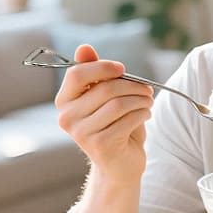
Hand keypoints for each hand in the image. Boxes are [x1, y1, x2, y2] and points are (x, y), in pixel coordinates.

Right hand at [55, 44, 152, 185]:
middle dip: (132, 85)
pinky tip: (145, 115)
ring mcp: (82, 133)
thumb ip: (95, 73)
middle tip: (147, 89)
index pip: (77, 74)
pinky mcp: (100, 145)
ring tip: (148, 102)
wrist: (120, 165)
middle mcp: (67, 118)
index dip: (102, 67)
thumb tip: (84, 47)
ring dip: (141, 100)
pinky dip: (142, 113)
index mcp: (64, 101)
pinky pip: (127, 120)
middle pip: (104, 88)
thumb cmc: (114, 125)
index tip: (122, 69)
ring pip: (118, 104)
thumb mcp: (105, 97)